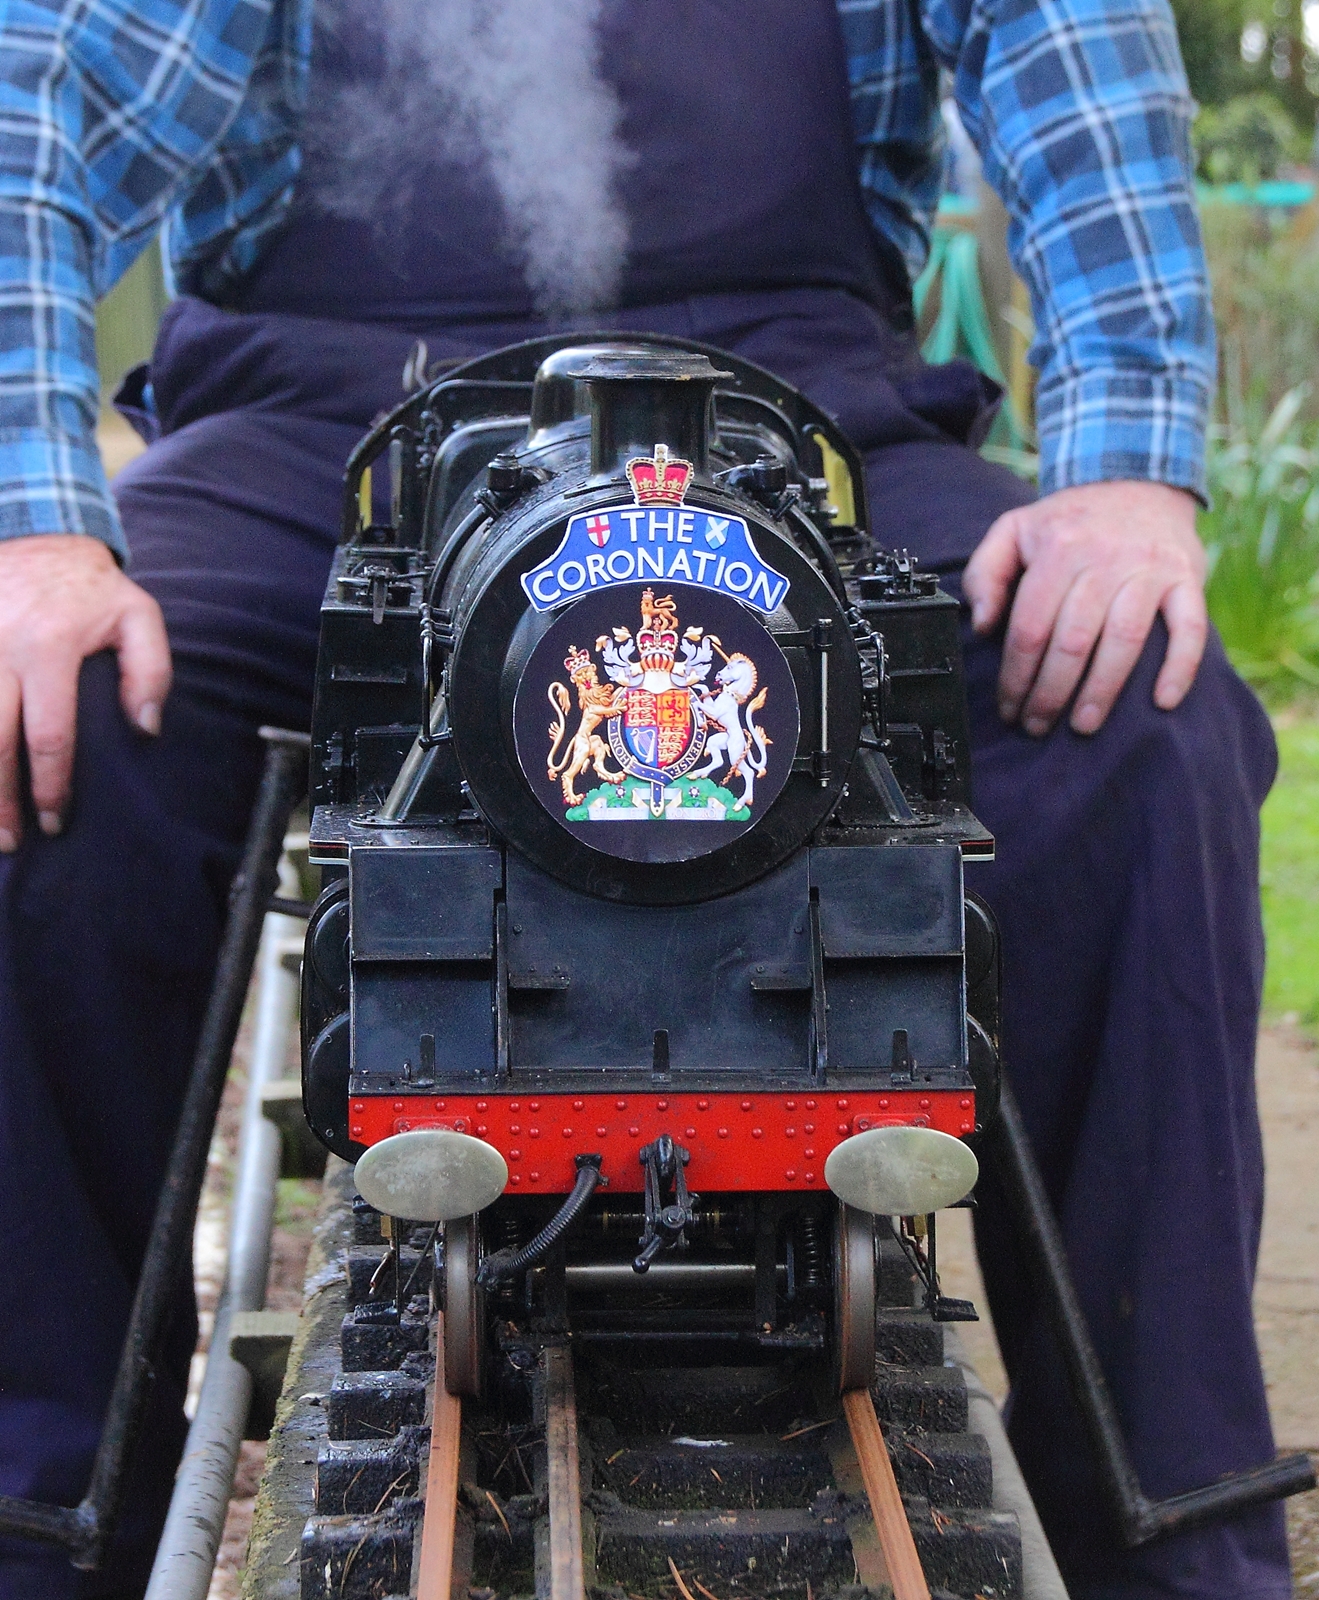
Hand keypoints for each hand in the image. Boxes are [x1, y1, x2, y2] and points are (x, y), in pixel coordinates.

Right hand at [0, 534, 170, 849]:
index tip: (57, 820)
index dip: (51, 784)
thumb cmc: (92, 587)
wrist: (32, 534)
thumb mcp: (138, 615)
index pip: (49, 733)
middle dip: (1, 799)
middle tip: (12, 843)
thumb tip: (147, 728)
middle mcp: (0, 650)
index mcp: (50, 646)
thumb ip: (150, 671)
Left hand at [963, 480, 1206, 736]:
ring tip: (1083, 726)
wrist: (1137, 481)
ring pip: (1124, 640)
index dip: (1016, 675)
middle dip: (1051, 693)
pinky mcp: (1186, 577)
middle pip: (1073, 641)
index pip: (1030, 626)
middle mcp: (1104, 558)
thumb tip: (982, 624)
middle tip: (1037, 726)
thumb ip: (985, 573)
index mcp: (1058, 550)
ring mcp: (1149, 569)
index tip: (1009, 707)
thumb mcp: (1013, 530)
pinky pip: (1189, 627)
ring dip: (1102, 691)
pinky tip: (1162, 701)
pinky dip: (1180, 666)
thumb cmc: (1069, 521)